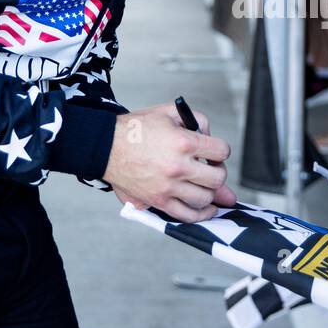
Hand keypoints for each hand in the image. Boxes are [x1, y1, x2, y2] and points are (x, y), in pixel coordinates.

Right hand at [104, 103, 236, 220]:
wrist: (106, 146)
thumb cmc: (135, 129)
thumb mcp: (168, 112)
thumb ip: (195, 120)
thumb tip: (210, 138)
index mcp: (184, 142)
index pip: (221, 152)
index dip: (220, 151)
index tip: (213, 153)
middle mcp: (178, 167)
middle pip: (217, 178)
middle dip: (217, 172)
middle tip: (209, 169)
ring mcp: (168, 187)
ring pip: (205, 198)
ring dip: (209, 192)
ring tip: (203, 185)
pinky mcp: (158, 201)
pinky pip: (188, 215)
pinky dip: (202, 214)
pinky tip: (206, 209)